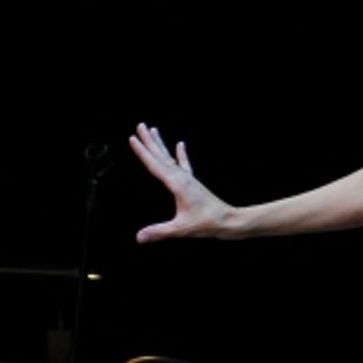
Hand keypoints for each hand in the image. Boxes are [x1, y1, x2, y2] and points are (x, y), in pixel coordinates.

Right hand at [129, 123, 232, 241]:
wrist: (229, 220)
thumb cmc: (208, 223)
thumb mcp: (181, 229)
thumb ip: (159, 232)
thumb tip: (138, 237)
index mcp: (178, 185)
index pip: (155, 165)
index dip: (142, 152)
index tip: (132, 138)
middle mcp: (183, 178)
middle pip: (162, 156)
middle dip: (150, 141)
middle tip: (140, 125)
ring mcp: (189, 179)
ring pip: (171, 158)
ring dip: (161, 144)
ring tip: (154, 130)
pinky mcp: (194, 183)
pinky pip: (184, 164)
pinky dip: (181, 154)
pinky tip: (180, 145)